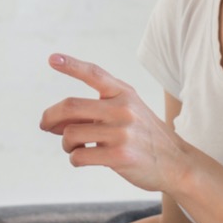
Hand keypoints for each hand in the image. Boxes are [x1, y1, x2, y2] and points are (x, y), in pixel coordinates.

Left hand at [40, 54, 190, 193]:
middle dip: (50, 116)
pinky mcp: (119, 156)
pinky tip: (83, 159)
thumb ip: (96, 111)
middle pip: (71, 106)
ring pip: (71, 134)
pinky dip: (74, 159)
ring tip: (75, 147)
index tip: (52, 59)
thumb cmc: (145, 138)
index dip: (71, 65)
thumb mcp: (128, 113)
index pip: (94, 74)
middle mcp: (123, 109)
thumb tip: (53, 121)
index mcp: (124, 93)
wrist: (177, 164)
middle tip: (45, 125)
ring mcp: (122, 133)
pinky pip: (79, 156)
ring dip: (66, 143)